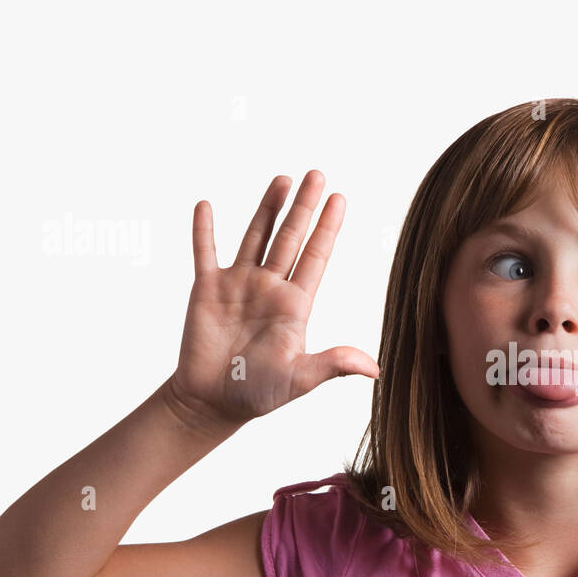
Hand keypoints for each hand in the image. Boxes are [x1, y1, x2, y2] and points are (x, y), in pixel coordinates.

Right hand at [165, 170, 379, 432]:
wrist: (213, 403)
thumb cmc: (258, 394)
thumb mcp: (299, 380)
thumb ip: (333, 366)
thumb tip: (373, 369)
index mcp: (295, 305)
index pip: (315, 257)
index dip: (327, 228)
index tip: (340, 199)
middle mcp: (269, 288)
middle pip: (290, 238)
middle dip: (304, 207)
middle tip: (317, 174)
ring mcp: (238, 285)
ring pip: (255, 237)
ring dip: (267, 208)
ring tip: (283, 179)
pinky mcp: (207, 290)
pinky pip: (204, 253)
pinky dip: (204, 231)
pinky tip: (206, 206)